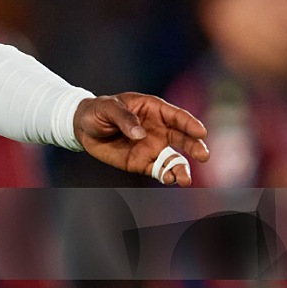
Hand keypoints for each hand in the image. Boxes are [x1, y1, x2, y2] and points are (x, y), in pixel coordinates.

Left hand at [74, 93, 208, 185]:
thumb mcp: (107, 108)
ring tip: (184, 179)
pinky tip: (169, 180)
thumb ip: (124, 118)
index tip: (200, 132)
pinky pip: (159, 170)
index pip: (177, 116)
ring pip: (174, 158)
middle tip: (203, 155)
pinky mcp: (143, 162)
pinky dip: (166, 176)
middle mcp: (159, 129)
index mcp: (154, 110)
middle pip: (183, 138)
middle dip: (195, 146)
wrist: (83, 128)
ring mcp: (153, 147)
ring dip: (182, 168)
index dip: (190, 123)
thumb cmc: (98, 111)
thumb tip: (140, 134)